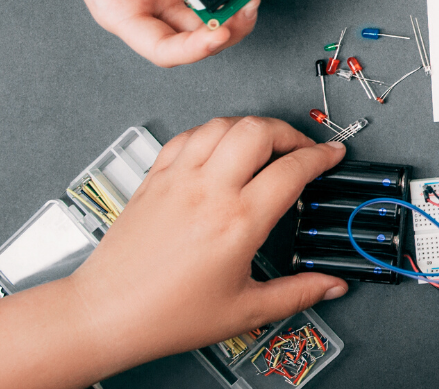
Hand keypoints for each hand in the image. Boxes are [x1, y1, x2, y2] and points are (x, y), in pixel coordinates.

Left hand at [70, 117, 348, 361]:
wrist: (107, 313)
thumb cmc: (165, 314)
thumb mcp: (245, 310)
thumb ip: (297, 294)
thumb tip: (329, 285)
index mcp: (237, 221)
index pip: (292, 169)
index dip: (321, 156)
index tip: (331, 155)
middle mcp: (208, 191)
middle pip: (258, 130)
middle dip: (290, 132)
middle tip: (301, 148)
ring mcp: (178, 180)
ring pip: (222, 124)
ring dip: (251, 126)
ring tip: (264, 143)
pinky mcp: (154, 179)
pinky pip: (188, 136)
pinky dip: (212, 133)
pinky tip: (220, 147)